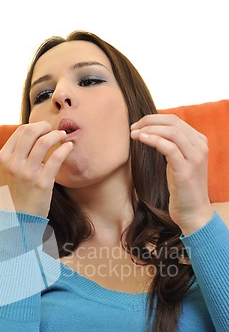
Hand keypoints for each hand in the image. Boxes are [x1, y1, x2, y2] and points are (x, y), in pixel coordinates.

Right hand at [0, 121, 72, 216]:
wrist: (18, 220)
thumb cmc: (16, 195)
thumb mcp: (7, 172)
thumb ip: (16, 155)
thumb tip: (33, 135)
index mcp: (3, 158)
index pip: (20, 131)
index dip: (35, 126)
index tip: (44, 129)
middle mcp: (13, 163)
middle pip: (31, 132)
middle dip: (45, 127)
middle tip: (53, 129)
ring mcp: (27, 173)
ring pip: (44, 142)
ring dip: (56, 135)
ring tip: (63, 136)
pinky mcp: (42, 182)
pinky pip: (56, 158)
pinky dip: (65, 148)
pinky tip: (69, 146)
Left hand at [130, 114, 213, 234]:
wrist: (193, 212)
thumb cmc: (182, 189)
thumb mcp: (178, 163)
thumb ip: (172, 147)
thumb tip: (151, 133)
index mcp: (199, 141)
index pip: (175, 120)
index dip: (154, 119)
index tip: (137, 125)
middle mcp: (200, 146)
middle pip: (173, 122)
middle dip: (149, 121)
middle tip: (132, 127)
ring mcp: (195, 158)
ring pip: (171, 132)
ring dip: (149, 129)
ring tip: (133, 134)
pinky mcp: (186, 170)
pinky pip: (169, 148)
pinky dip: (153, 140)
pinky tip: (141, 139)